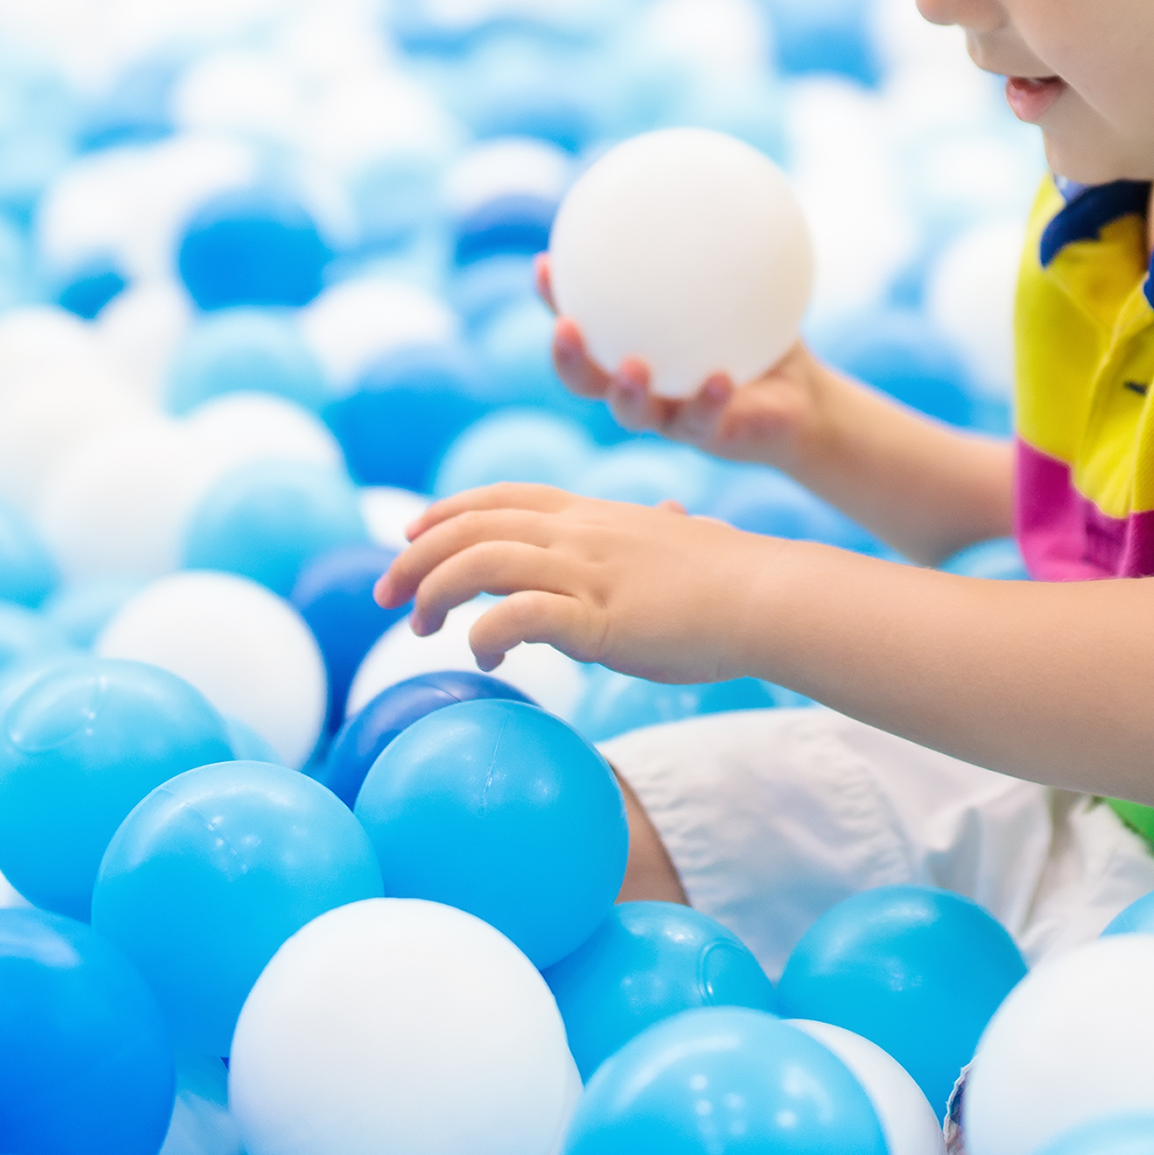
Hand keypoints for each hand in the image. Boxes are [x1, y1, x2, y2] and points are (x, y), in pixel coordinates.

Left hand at [375, 482, 775, 684]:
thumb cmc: (729, 577)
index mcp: (592, 513)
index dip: (446, 510)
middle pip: (473, 525)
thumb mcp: (678, 541)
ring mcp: (588, 571)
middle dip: (416, 556)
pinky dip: (486, 633)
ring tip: (420, 627)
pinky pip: (521, 615)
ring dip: (436, 591)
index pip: (501, 497)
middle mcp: (580, 531)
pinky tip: (484, 657)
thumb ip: (657, 531)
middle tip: (386, 595)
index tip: (408, 533)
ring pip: (482, 561)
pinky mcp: (600, 617)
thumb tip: (672, 515)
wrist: (767, 596)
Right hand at [539, 252, 832, 469]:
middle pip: (584, 378)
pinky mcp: (707, 438)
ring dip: (625, 392)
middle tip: (567, 328)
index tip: (546, 263)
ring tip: (633, 367)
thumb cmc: (762, 331)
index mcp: (632, 347)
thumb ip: (723, 244)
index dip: (554, 299)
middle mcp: (639, 386)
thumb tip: (715, 179)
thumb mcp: (745, 282)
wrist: (800, 397)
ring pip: (631, 412)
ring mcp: (669, 418)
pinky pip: (703, 421)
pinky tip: (720, 377)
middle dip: (567, 357)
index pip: (582, 324)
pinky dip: (708, 399)